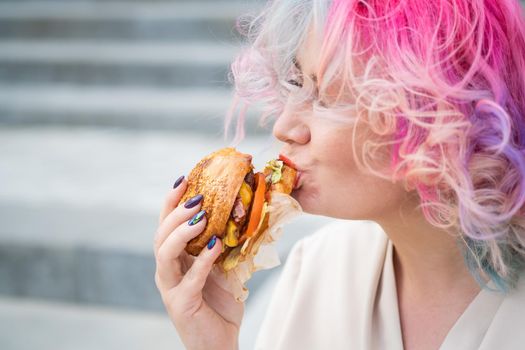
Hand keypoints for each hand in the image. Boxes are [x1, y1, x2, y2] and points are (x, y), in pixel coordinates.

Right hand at [154, 177, 243, 349]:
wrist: (220, 344)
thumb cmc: (220, 305)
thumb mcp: (225, 267)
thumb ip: (227, 244)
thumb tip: (247, 213)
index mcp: (175, 259)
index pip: (167, 224)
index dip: (172, 201)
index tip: (184, 179)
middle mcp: (167, 271)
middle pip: (160, 234)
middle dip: (175, 211)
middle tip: (196, 196)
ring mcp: (170, 287)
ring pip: (164, 253)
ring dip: (182, 231)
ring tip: (201, 216)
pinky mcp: (181, 304)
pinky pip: (189, 278)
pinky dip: (202, 260)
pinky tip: (215, 245)